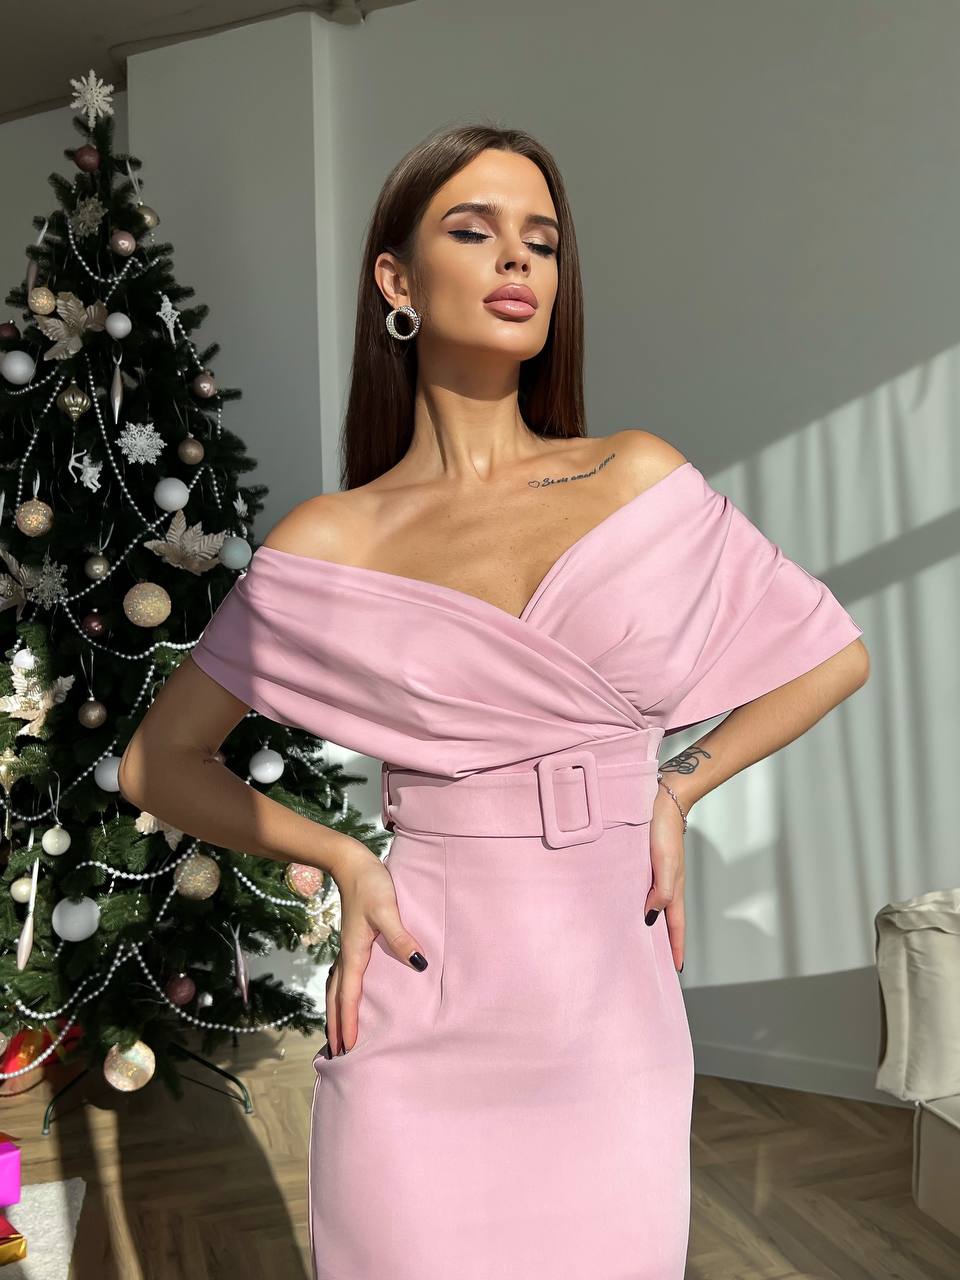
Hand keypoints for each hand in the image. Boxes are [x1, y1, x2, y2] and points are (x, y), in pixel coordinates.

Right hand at [324, 843, 427, 1054]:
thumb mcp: (388, 910)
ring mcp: (347, 949)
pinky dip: (340, 995)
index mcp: (354, 953)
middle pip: (336, 998)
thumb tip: (418, 964)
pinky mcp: (352, 942)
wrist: (351, 864)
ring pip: (336, 989)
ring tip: (337, 1034)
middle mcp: (347, 955)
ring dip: (335, 1012)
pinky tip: (347, 998)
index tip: (347, 1048)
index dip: (348, 1022)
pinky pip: (342, 978)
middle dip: (335, 1026)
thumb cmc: (371, 885)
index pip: (349, 996)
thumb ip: (401, 937)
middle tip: (336, 1054)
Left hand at [645, 785, 685, 972]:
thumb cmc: (663, 829)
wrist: (661, 799)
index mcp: (673, 887)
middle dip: (664, 941)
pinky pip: (644, 890)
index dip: (676, 947)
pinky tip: (627, 904)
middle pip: (666, 919)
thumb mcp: (664, 861)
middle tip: (655, 962)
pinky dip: (639, 902)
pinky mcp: (646, 863)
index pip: (676, 925)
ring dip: (650, 922)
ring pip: (654, 905)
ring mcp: (657, 873)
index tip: (676, 969)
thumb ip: (662, 889)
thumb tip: (652, 914)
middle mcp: (666, 883)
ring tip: (639, 940)